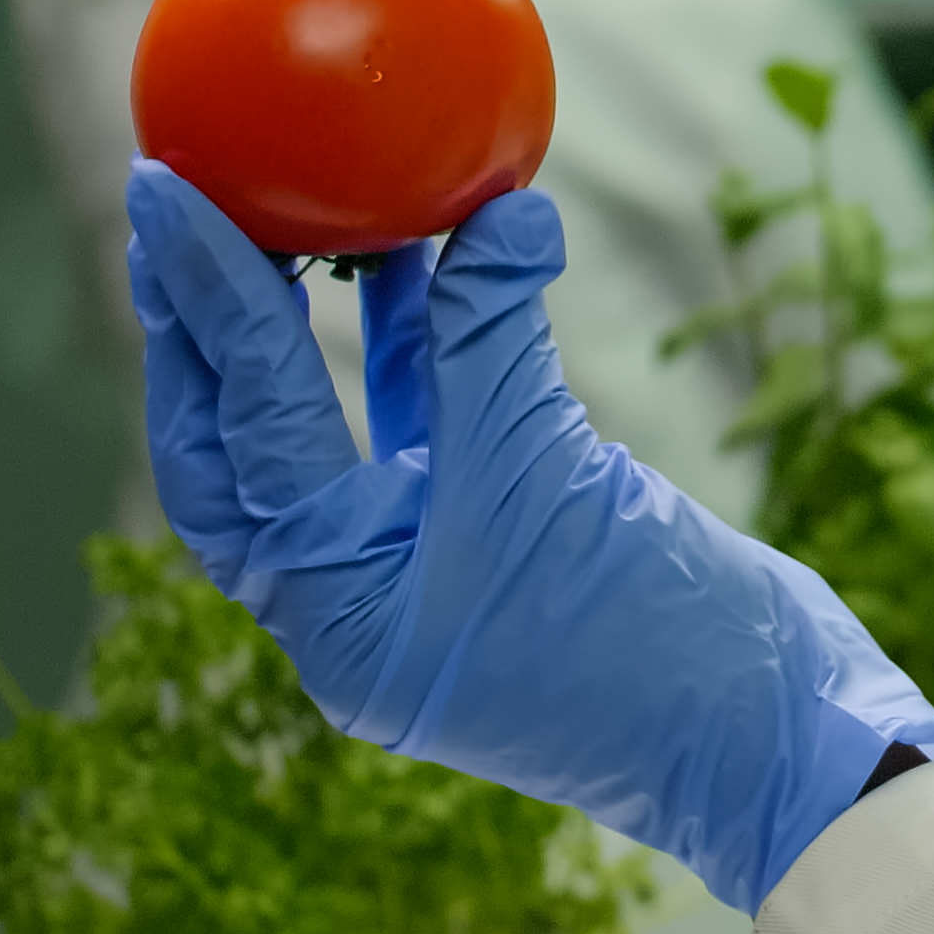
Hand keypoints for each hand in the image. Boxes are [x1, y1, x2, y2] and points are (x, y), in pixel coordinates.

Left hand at [126, 158, 933, 913]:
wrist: (762, 738)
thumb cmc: (649, 640)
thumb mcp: (552, 471)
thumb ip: (502, 334)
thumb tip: (500, 204)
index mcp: (334, 610)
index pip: (247, 433)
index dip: (208, 304)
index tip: (171, 194)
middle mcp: (350, 600)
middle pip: (234, 449)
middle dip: (198, 329)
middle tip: (175, 203)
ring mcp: (414, 575)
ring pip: (322, 437)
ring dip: (303, 325)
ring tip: (288, 204)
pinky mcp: (483, 543)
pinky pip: (421, 433)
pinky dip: (412, 347)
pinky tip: (419, 257)